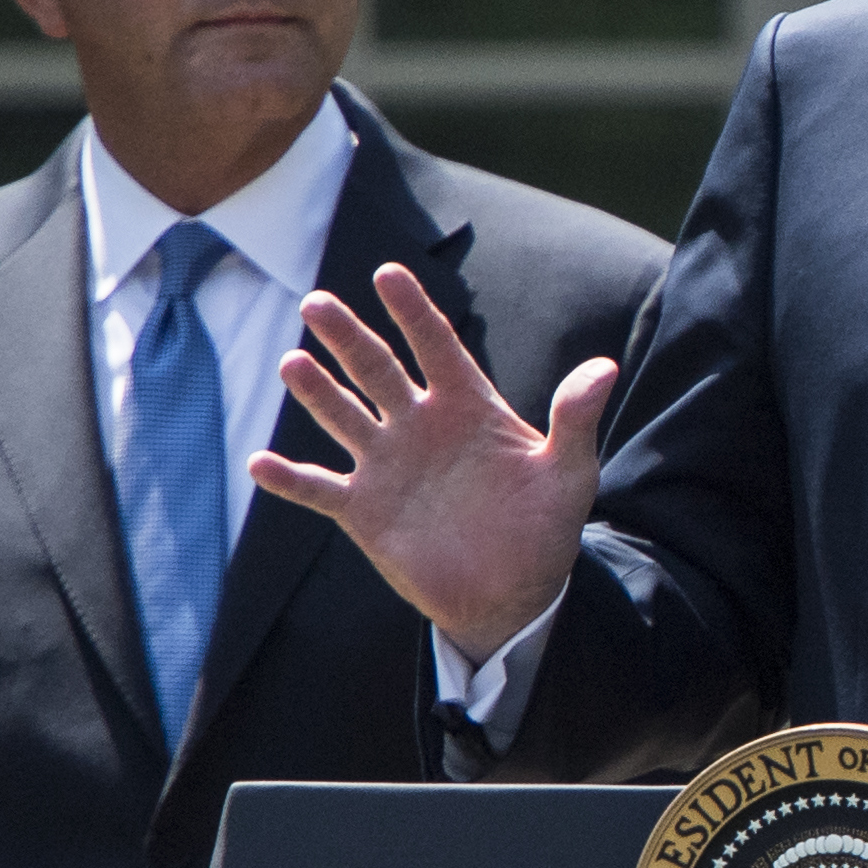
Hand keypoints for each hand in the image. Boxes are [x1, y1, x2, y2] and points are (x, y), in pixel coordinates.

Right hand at [252, 260, 615, 660]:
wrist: (513, 594)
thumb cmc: (544, 529)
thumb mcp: (569, 474)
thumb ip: (576, 419)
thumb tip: (606, 367)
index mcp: (466, 405)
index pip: (436, 346)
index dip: (413, 311)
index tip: (388, 274)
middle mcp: (419, 424)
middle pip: (376, 369)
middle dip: (347, 337)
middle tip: (316, 304)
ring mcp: (387, 464)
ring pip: (342, 417)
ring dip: (316, 392)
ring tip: (293, 364)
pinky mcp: (364, 510)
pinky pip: (320, 489)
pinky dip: (289, 480)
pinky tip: (260, 464)